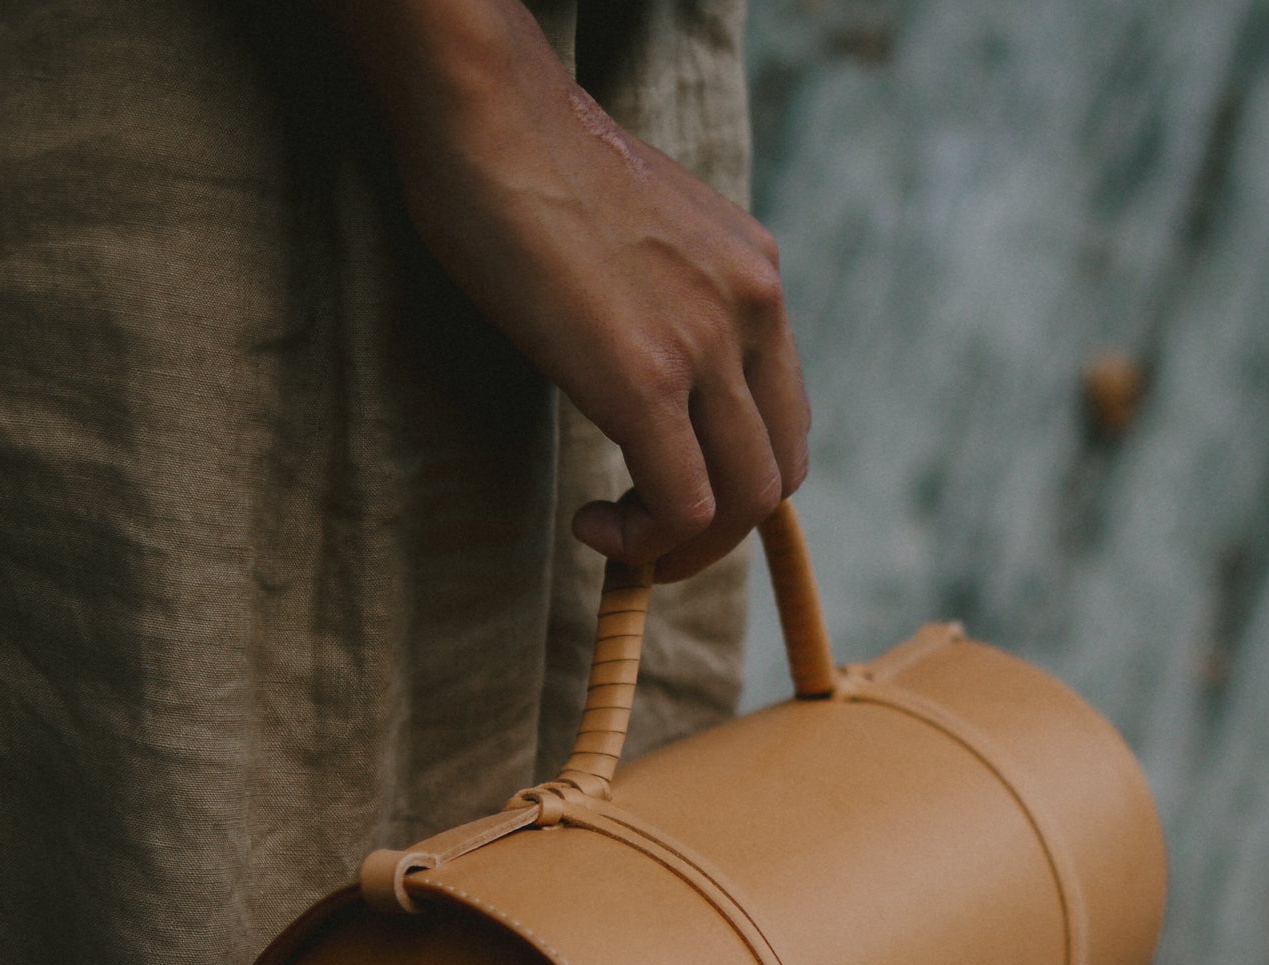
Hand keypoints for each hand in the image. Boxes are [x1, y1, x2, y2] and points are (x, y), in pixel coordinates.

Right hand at [321, 0, 809, 582]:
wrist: (483, 114)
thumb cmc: (529, 168)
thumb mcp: (639, 240)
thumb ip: (668, 303)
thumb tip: (637, 374)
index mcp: (756, 276)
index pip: (784, 417)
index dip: (738, 481)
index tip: (673, 494)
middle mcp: (753, 307)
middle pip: (779, 471)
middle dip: (721, 531)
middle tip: (652, 543)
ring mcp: (708, 342)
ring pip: (744, 499)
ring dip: (686, 547)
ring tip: (619, 539)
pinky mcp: (648, 377)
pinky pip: (683, 502)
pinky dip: (645, 539)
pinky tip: (593, 523)